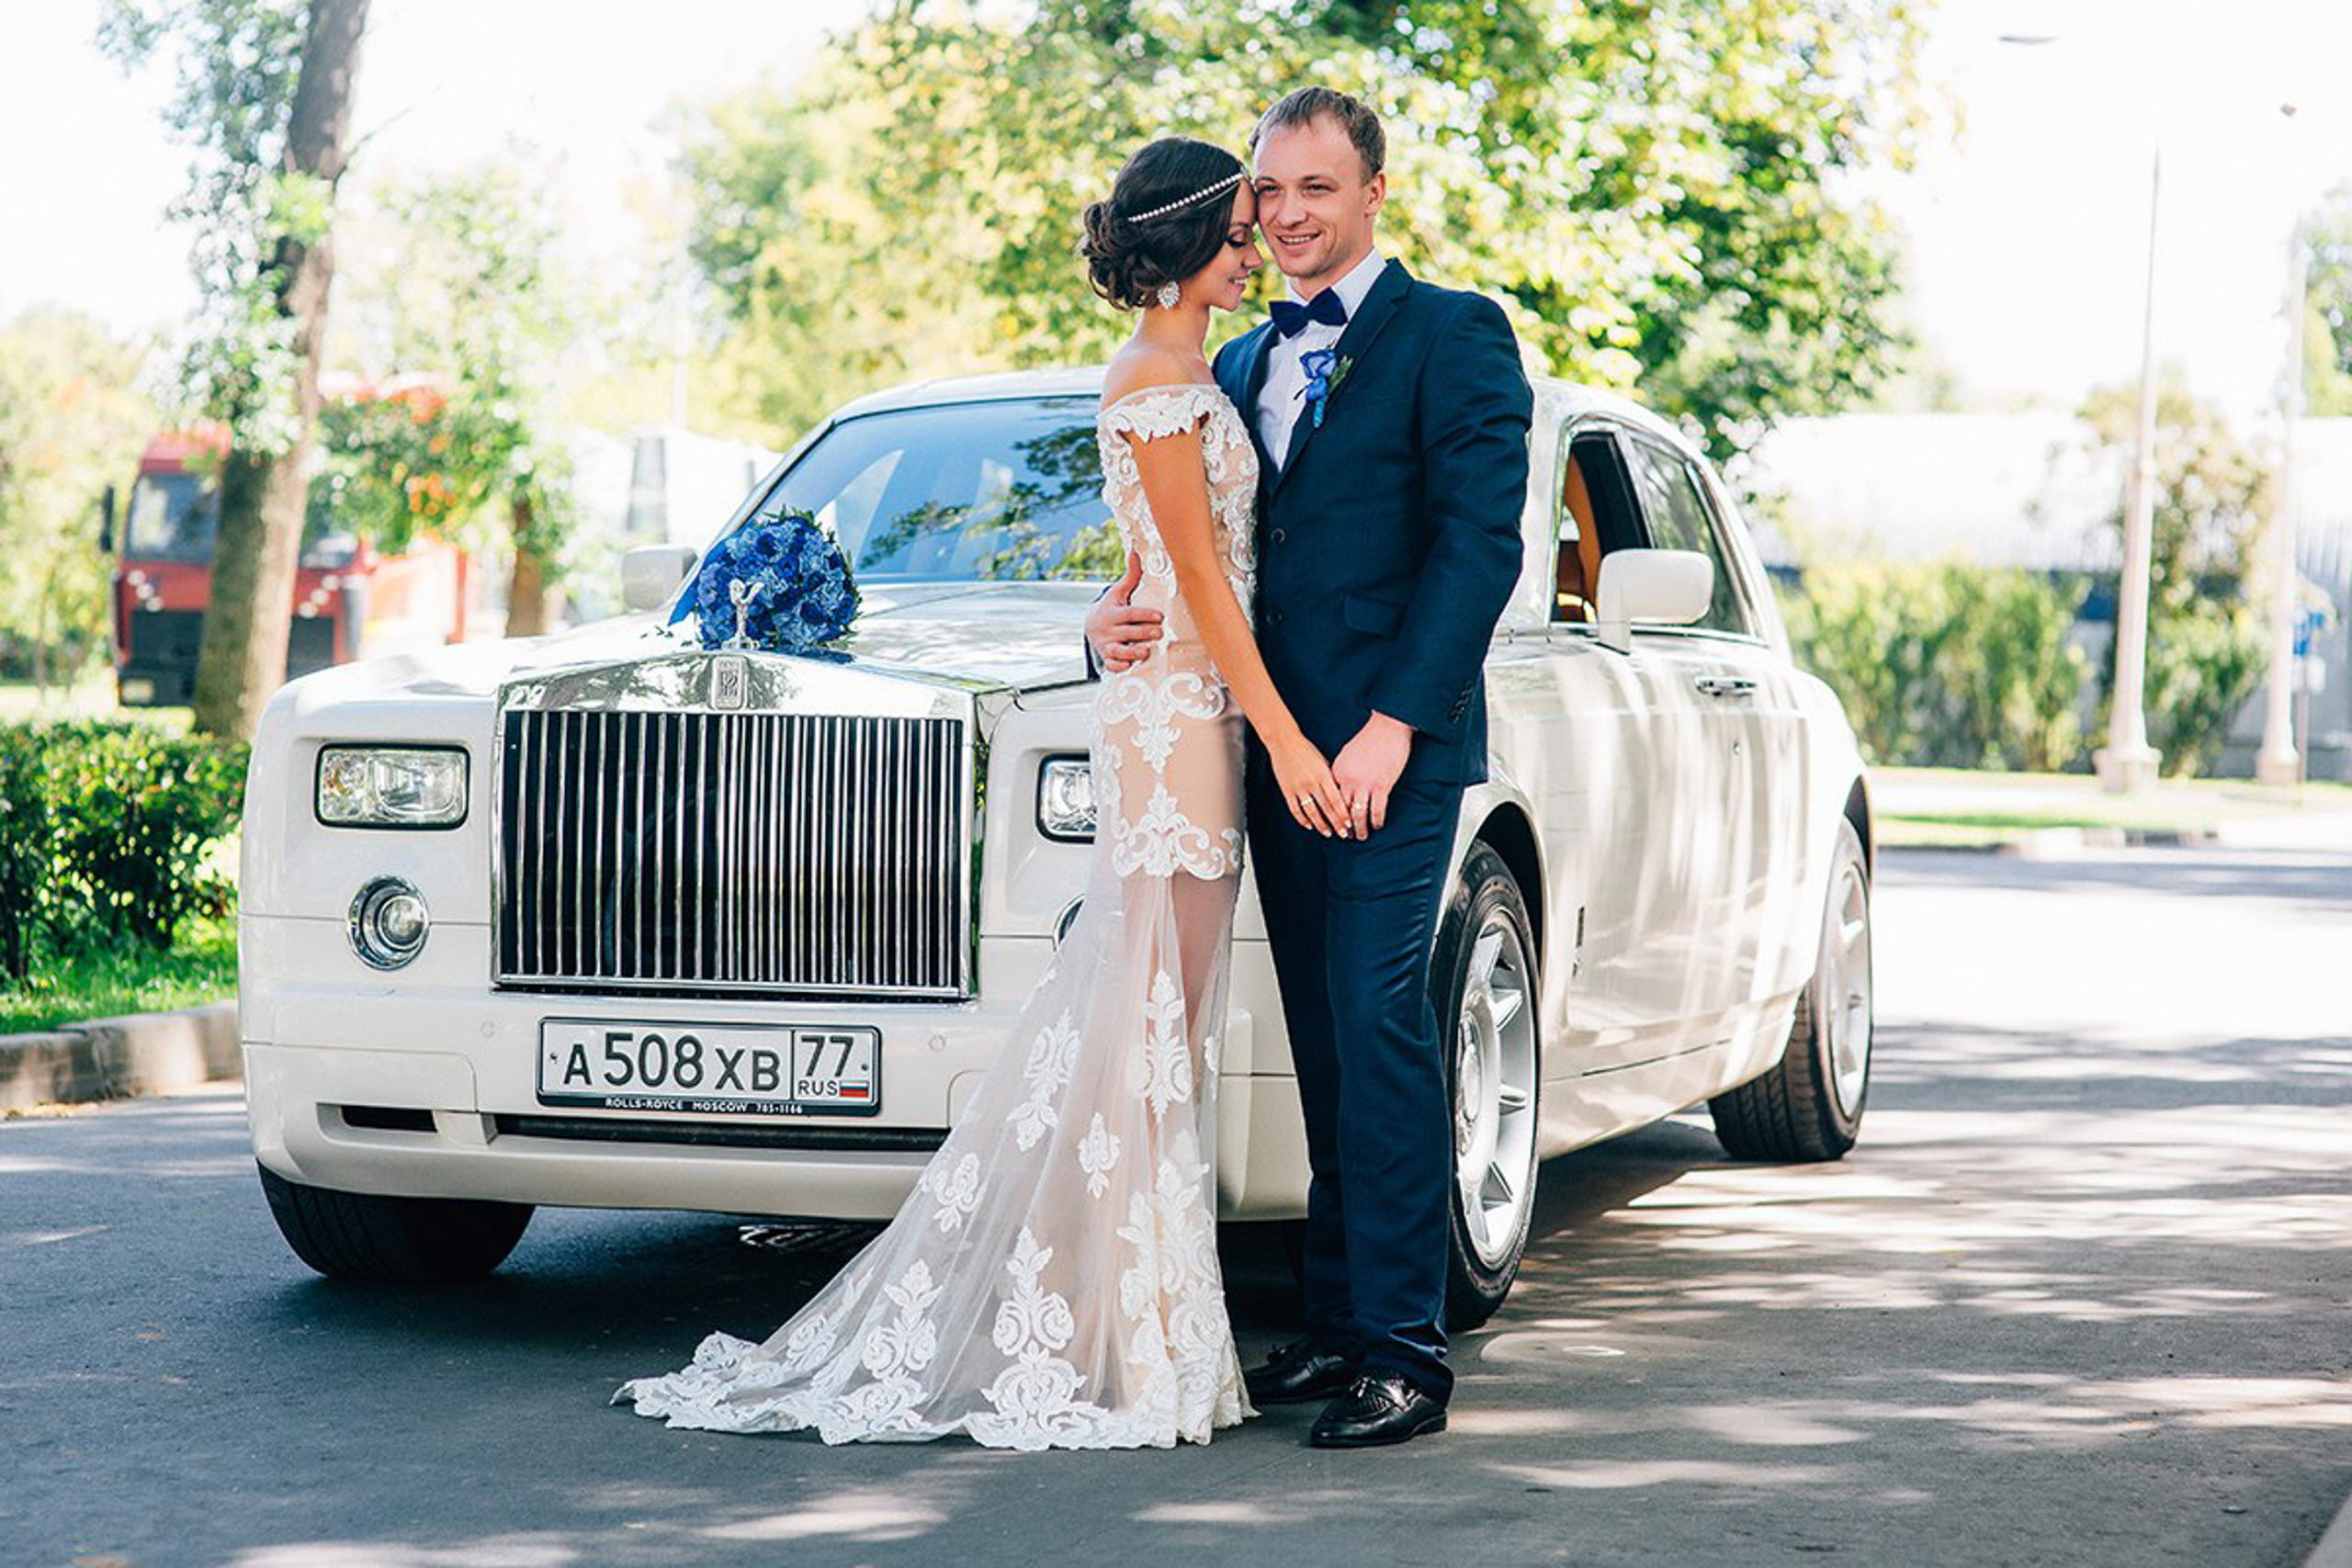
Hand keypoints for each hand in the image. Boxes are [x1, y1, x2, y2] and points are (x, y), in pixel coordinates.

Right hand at [1084, 550, 1162, 673]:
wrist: (1090, 626)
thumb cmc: (1111, 607)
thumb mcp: (1117, 592)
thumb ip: (1130, 576)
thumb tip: (1135, 552)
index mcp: (1112, 613)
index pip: (1130, 614)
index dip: (1144, 615)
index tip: (1159, 616)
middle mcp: (1108, 630)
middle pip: (1127, 632)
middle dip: (1142, 633)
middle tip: (1159, 633)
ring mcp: (1106, 645)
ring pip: (1118, 650)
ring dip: (1132, 652)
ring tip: (1146, 652)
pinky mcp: (1106, 658)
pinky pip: (1110, 665)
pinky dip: (1118, 667)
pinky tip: (1128, 666)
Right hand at [1270, 731, 1347, 837]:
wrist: (1284, 741)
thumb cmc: (1306, 750)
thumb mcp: (1323, 762)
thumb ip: (1330, 778)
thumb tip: (1340, 795)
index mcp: (1323, 775)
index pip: (1336, 799)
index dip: (1343, 814)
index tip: (1349, 824)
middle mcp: (1311, 783)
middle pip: (1326, 808)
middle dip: (1336, 823)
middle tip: (1343, 834)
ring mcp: (1298, 787)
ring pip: (1311, 812)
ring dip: (1321, 824)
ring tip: (1328, 833)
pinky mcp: (1287, 790)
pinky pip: (1295, 809)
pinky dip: (1302, 819)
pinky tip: (1309, 825)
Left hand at [1330, 711, 1413, 836]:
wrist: (1388, 727)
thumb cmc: (1369, 739)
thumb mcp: (1348, 755)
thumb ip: (1343, 772)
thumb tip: (1342, 787)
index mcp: (1337, 772)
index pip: (1332, 799)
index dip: (1332, 814)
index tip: (1333, 824)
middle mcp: (1348, 780)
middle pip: (1342, 810)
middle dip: (1343, 827)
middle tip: (1346, 836)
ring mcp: (1365, 784)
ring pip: (1358, 815)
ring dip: (1360, 829)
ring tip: (1362, 837)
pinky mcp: (1382, 786)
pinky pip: (1377, 810)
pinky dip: (1376, 821)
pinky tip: (1378, 825)